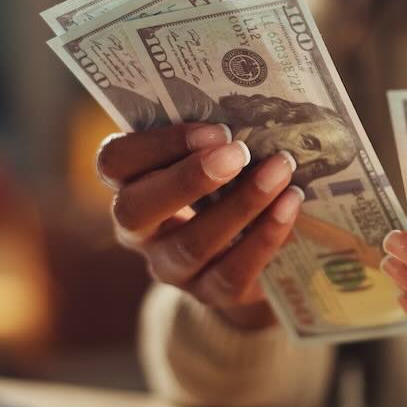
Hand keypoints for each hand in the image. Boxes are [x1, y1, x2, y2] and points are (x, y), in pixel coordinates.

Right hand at [97, 123, 303, 329]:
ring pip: (192, 243)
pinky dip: (265, 237)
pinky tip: (291, 206)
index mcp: (131, 184)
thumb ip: (221, 140)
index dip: (158, 144)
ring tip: (281, 171)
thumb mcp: (219, 160)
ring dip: (241, 204)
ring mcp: (171, 268)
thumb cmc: (232, 186)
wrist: (252, 257)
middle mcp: (140, 231)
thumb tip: (259, 113)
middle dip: (188, 178)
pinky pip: (232, 272)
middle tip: (238, 152)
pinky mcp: (210, 293)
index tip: (214, 129)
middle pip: (136, 209)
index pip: (116, 162)